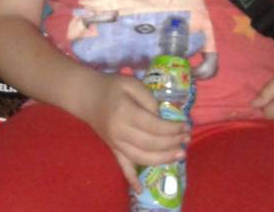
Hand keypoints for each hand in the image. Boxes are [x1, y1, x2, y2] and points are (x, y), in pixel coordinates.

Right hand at [78, 73, 188, 191]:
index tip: (186, 126)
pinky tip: (140, 189)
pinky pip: (122, 166)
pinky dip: (131, 179)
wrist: (86, 96)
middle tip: (187, 138)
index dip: (173, 129)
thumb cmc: (112, 87)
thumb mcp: (132, 83)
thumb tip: (162, 118)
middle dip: (173, 143)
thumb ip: (149, 99)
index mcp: (126, 113)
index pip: (154, 126)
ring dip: (163, 159)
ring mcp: (115, 143)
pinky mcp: (113, 149)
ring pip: (142, 158)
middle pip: (151, 144)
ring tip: (180, 154)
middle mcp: (120, 131)